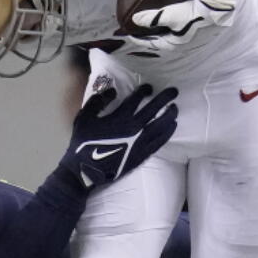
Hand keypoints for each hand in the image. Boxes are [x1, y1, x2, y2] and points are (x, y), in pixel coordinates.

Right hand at [61, 83, 178, 187]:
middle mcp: (134, 128)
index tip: (149, 87)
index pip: (137, 99)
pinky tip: (172, 126)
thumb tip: (112, 91)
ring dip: (169, 115)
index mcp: (120, 117)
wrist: (86, 171)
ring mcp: (140, 142)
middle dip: (165, 98)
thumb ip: (97, 102)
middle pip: (154, 109)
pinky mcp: (142, 154)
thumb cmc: (82, 143)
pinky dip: (168, 132)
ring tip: (175, 109)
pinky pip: (160, 141)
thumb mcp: (84, 118)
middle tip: (174, 91)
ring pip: (161, 125)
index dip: (144, 90)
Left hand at [128, 0, 234, 56]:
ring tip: (160, 30)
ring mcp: (196, 40)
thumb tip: (135, 19)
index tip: (130, 37)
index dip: (140, 41)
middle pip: (164, 44)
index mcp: (175, 44)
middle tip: (144, 35)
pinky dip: (177, 30)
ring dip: (166, 36)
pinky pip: (185, 33)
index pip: (153, 45)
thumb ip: (152, 18)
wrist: (218, 9)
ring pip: (175, 39)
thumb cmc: (193, 14)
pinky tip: (179, 23)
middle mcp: (185, 46)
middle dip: (153, 40)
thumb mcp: (169, 15)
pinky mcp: (204, 33)